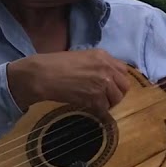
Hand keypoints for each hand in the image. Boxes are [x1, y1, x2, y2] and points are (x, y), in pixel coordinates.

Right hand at [6, 49, 131, 117]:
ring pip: (116, 99)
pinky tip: (89, 108)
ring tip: (96, 104)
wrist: (41, 75)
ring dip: (107, 103)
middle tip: (105, 98)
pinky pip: (104, 108)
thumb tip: (102, 76)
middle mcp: (106, 68)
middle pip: (124, 86)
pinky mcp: (95, 97)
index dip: (117, 80)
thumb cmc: (53, 64)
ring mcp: (102, 83)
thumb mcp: (79, 57)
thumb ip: (95, 64)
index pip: (123, 70)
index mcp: (102, 55)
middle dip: (116, 93)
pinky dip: (98, 111)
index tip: (110, 85)